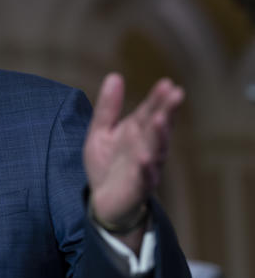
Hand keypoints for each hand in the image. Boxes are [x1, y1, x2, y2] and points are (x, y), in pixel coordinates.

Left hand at [84, 73, 183, 228]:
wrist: (103, 201)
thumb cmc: (107, 164)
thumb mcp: (101, 131)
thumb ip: (108, 107)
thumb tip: (114, 76)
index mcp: (137, 132)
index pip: (150, 112)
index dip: (158, 99)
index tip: (167, 83)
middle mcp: (146, 147)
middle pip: (158, 128)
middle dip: (167, 111)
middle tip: (176, 94)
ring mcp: (144, 168)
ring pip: (155, 150)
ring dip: (159, 136)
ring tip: (161, 119)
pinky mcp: (137, 187)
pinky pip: (143, 177)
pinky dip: (145, 168)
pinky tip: (145, 158)